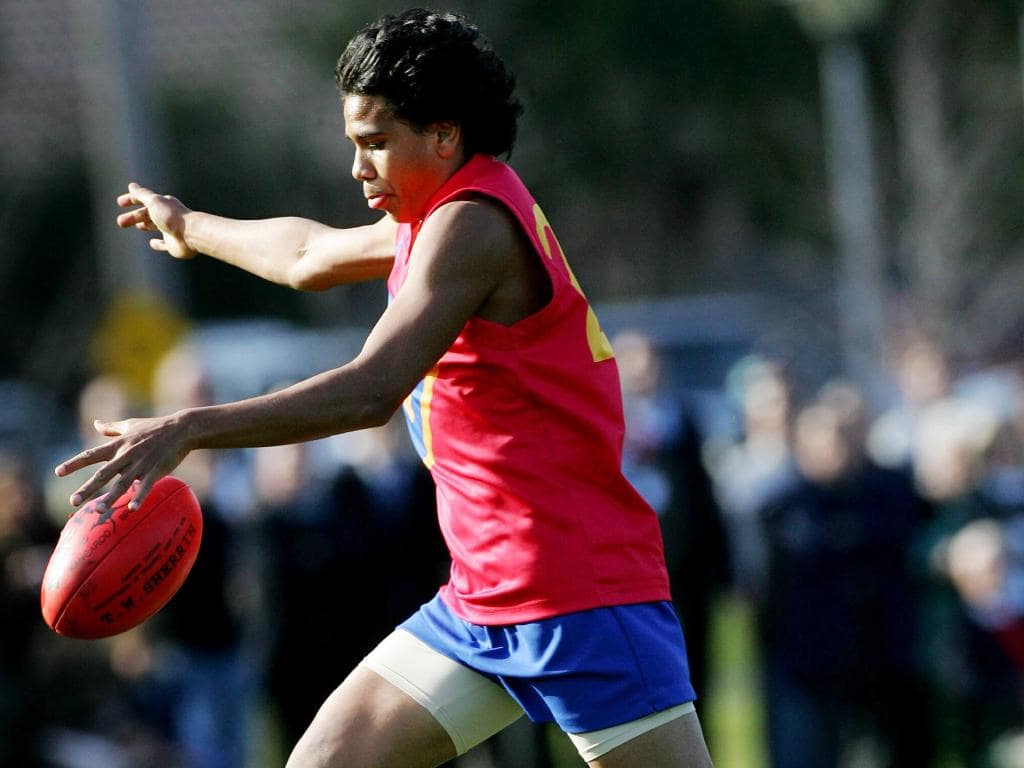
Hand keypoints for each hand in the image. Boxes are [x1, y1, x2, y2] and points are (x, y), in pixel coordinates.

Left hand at [55, 416, 191, 512]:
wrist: (181, 429)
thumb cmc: (155, 427)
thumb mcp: (131, 424)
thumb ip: (111, 427)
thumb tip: (95, 423)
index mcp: (118, 445)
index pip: (91, 455)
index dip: (74, 463)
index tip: (58, 472)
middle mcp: (126, 456)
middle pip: (103, 474)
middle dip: (88, 488)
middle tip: (73, 501)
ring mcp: (141, 464)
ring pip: (122, 483)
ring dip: (110, 497)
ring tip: (98, 510)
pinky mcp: (156, 471)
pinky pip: (145, 486)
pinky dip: (139, 497)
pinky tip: (132, 509)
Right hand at [116, 182, 196, 259]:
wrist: (191, 234)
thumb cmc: (172, 216)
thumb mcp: (153, 202)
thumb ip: (142, 194)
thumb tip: (131, 185)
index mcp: (163, 203)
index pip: (145, 199)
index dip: (132, 199)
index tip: (119, 203)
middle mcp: (167, 215)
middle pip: (148, 214)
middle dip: (133, 217)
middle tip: (120, 222)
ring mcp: (171, 230)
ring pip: (155, 226)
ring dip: (145, 225)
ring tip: (138, 227)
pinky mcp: (173, 245)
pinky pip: (164, 244)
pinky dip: (158, 244)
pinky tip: (152, 243)